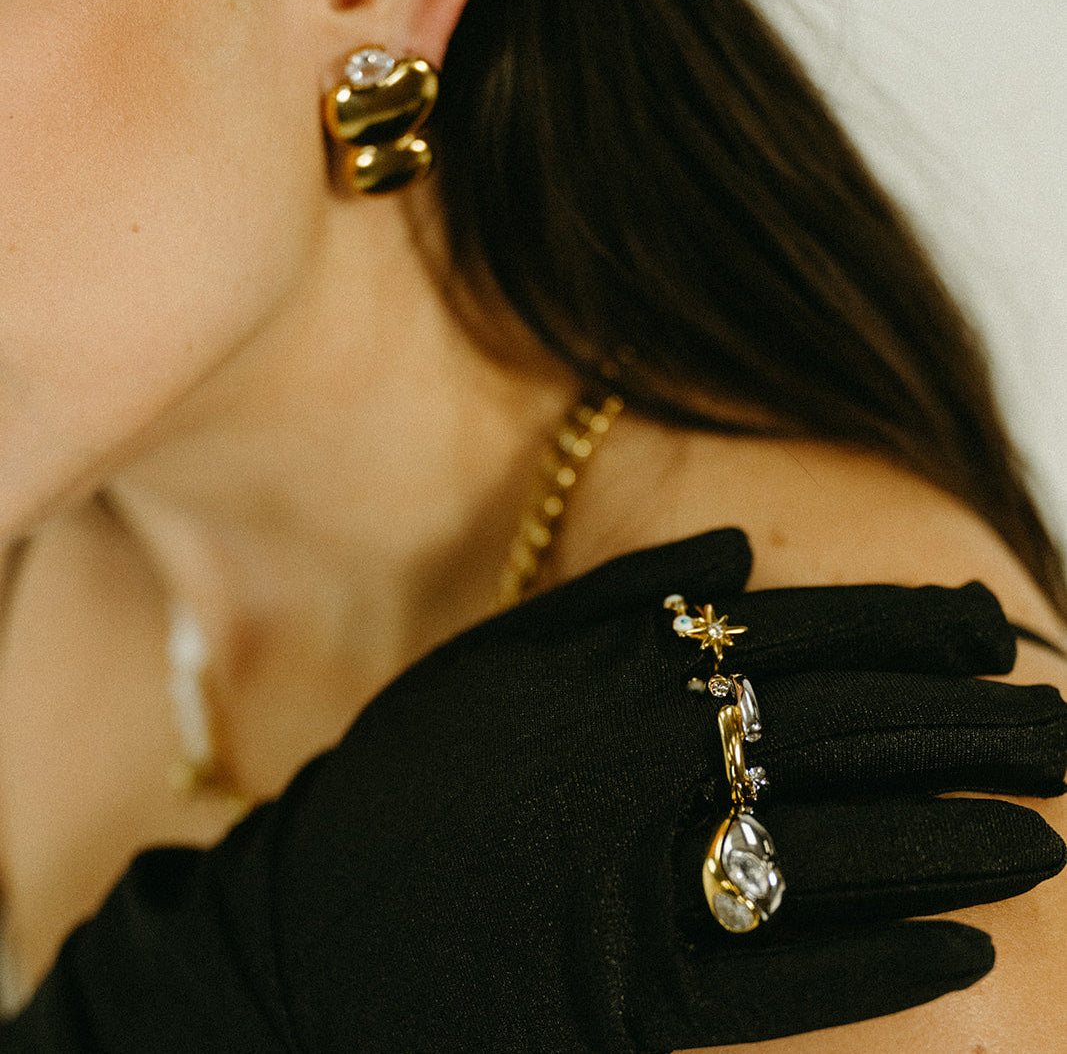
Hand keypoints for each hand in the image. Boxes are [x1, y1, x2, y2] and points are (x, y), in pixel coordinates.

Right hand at [7, 529, 1064, 1051]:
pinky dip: (874, 959)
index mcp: (619, 677)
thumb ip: (619, 598)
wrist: (313, 925)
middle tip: (1066, 729)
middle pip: (843, 735)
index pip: (800, 639)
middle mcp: (646, 763)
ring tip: (1047, 834)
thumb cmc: (412, 782)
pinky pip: (776, 971)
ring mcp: (643, 875)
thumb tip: (736, 552)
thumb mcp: (499, 655)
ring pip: (833, 846)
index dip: (907, 635)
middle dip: (968, 729)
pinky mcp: (632, 987)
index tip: (993, 635)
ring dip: (950, 839)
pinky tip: (957, 947)